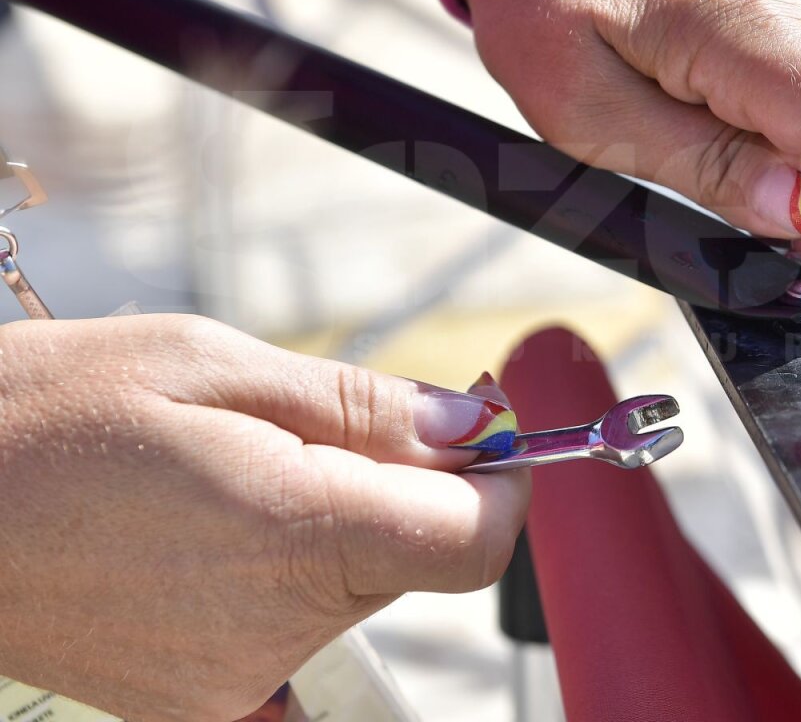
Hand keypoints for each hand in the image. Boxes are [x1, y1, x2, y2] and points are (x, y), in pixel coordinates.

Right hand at [0, 315, 527, 721]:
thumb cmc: (45, 414)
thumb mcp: (212, 365)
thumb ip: (362, 403)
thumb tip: (474, 427)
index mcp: (292, 534)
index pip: (475, 542)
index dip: (502, 483)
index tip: (485, 432)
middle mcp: (272, 632)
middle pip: (418, 556)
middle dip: (407, 484)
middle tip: (321, 424)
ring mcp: (232, 684)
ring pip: (361, 590)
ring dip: (341, 525)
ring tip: (240, 472)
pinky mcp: (196, 706)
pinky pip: (298, 634)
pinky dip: (294, 576)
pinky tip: (227, 532)